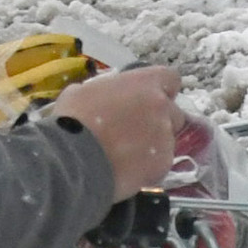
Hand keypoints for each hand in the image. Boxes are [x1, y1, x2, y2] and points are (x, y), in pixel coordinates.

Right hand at [50, 65, 184, 197]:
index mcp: (145, 84)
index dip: (162, 89)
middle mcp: (161, 108)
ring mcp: (165, 138)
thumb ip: (107, 92)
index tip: (149, 98)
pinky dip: (148, 166)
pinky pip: (161, 163)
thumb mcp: (84, 91)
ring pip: (167, 141)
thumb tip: (105, 99)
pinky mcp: (162, 165)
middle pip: (174, 113)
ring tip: (126, 155)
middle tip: (136, 131)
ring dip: (153, 146)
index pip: (171, 78)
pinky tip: (127, 169)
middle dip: (160, 121)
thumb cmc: (73, 119)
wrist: (73, 159)